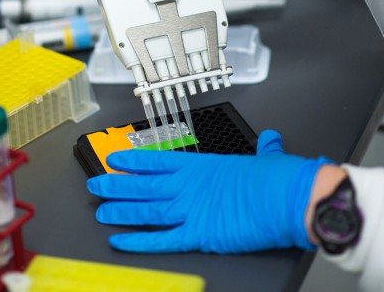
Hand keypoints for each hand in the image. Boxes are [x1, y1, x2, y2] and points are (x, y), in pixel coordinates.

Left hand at [87, 130, 331, 253]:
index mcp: (202, 165)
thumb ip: (264, 150)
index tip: (115, 159)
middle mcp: (189, 186)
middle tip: (95, 185)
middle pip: (143, 184)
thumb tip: (271, 141)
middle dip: (116, 186)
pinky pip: (161, 239)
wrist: (287, 198)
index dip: (132, 159)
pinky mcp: (198, 234)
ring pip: (145, 210)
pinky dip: (139, 241)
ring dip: (121, 211)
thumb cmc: (277, 178)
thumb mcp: (268, 157)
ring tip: (100, 211)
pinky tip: (120, 241)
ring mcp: (190, 210)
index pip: (157, 159)